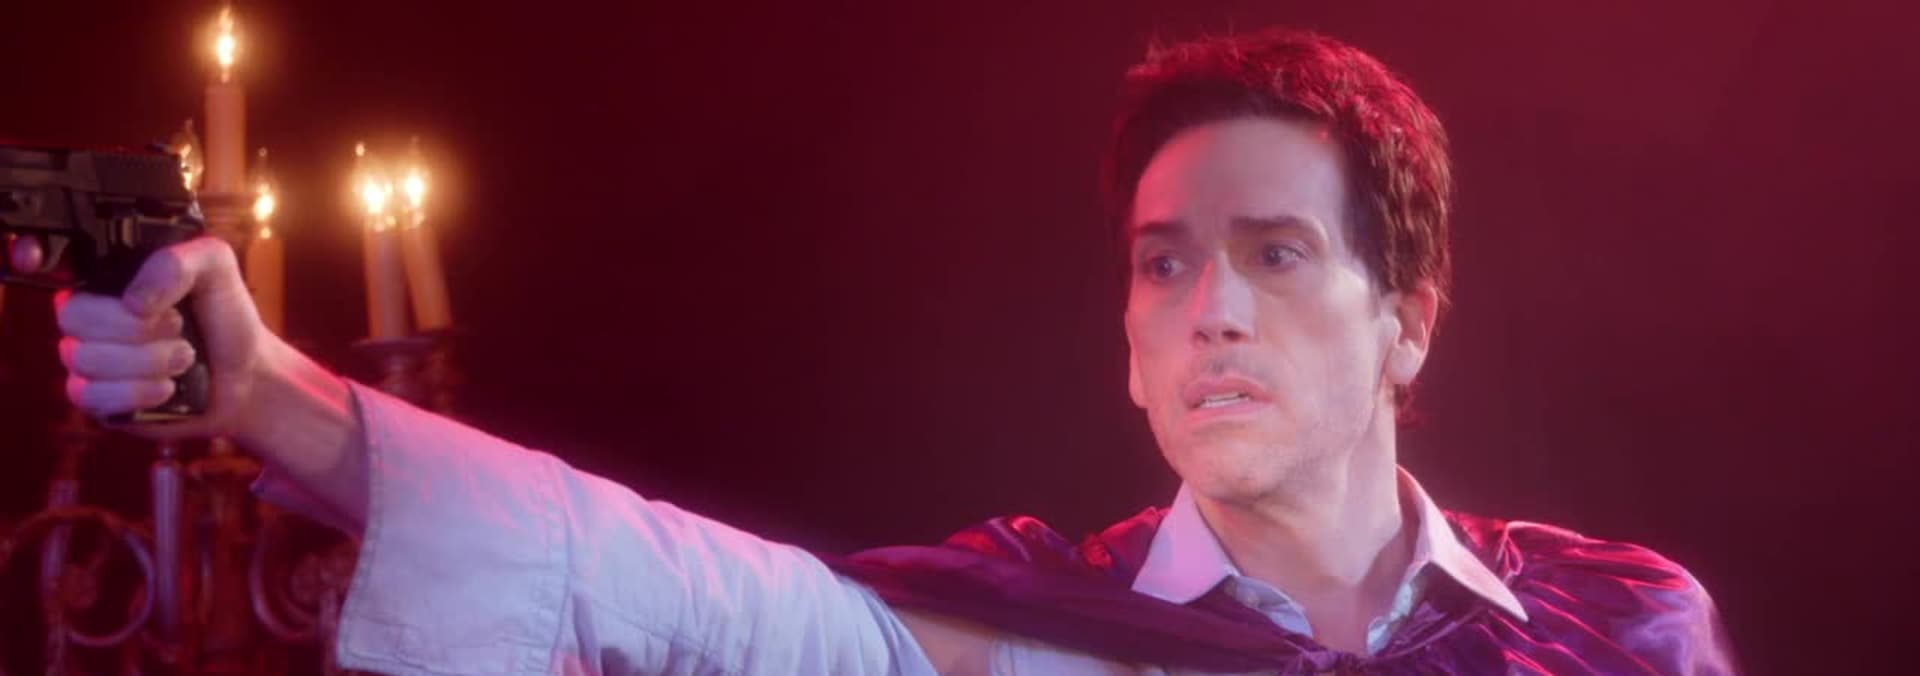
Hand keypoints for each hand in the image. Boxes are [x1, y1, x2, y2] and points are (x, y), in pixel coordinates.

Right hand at [54, 236, 270, 439]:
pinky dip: (137, 393)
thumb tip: (133, 300)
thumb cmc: (225, 318)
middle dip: (137, 331)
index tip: (169, 310)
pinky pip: (90, 397)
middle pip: (72, 322)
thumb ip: (176, 261)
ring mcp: (90, 365)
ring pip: (85, 360)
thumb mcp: (215, 267)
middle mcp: (89, 324)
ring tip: (184, 359)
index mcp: (106, 288)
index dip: (118, 305)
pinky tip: (168, 388)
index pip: (74, 291)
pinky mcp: (99, 403)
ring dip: (147, 362)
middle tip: (180, 332)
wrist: (247, 373)